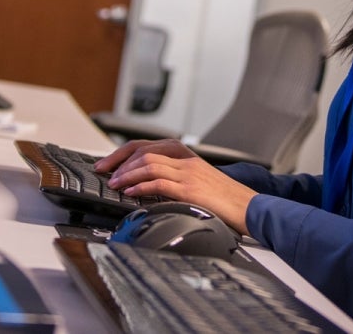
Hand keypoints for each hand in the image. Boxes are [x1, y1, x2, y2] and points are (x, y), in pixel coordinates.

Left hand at [97, 139, 255, 235]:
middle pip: (143, 150)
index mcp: (184, 154)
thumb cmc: (223, 198)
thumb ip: (173, 177)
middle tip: (103, 173)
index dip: (121, 153)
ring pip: (149, 163)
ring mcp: (188, 172)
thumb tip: (142, 185)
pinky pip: (160, 183)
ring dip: (126, 174)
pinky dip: (140, 186)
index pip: (146, 145)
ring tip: (114, 184)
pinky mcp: (191, 189)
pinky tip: (131, 192)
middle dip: (118, 161)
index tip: (106, 164)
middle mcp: (185, 159)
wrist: (249, 207)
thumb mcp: (196, 181)